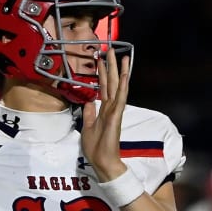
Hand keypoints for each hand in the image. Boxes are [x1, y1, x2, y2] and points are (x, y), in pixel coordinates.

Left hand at [80, 48, 129, 181]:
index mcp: (103, 109)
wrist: (102, 161)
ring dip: (119, 71)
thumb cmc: (96, 147)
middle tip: (111, 49)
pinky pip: (120, 98)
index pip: (103, 87)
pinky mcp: (116, 116)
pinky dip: (122, 86)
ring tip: (121, 56)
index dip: (101, 73)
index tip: (100, 59)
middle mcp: (111, 107)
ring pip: (117, 86)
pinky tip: (124, 75)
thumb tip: (88, 101)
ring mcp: (115, 110)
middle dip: (111, 66)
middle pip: (111, 82)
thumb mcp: (87, 126)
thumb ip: (89, 113)